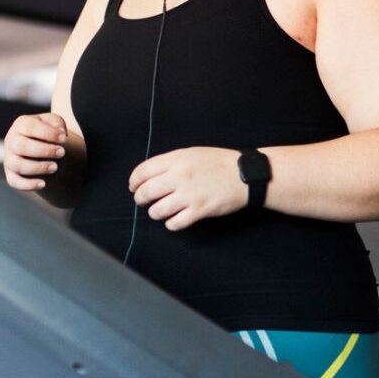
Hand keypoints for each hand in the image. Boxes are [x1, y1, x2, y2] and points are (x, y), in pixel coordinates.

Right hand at [3, 113, 67, 191]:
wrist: (41, 147)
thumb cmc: (47, 132)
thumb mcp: (53, 123)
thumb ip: (57, 123)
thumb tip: (61, 132)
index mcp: (21, 124)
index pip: (30, 127)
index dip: (47, 133)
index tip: (64, 139)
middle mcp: (12, 141)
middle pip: (21, 146)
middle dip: (44, 150)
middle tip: (61, 153)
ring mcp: (9, 158)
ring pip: (18, 165)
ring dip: (38, 167)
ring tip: (55, 167)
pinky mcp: (11, 174)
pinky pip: (14, 181)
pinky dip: (28, 185)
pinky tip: (43, 184)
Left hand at [129, 147, 247, 230]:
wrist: (244, 175)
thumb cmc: (218, 163)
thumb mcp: (192, 153)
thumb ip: (171, 162)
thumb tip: (150, 175)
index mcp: (176, 159)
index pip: (142, 172)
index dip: (134, 182)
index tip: (134, 187)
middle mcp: (179, 177)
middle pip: (146, 192)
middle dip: (140, 199)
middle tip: (143, 201)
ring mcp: (188, 195)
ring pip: (157, 210)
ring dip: (155, 212)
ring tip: (160, 211)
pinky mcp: (199, 211)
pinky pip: (175, 223)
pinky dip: (171, 224)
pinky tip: (174, 219)